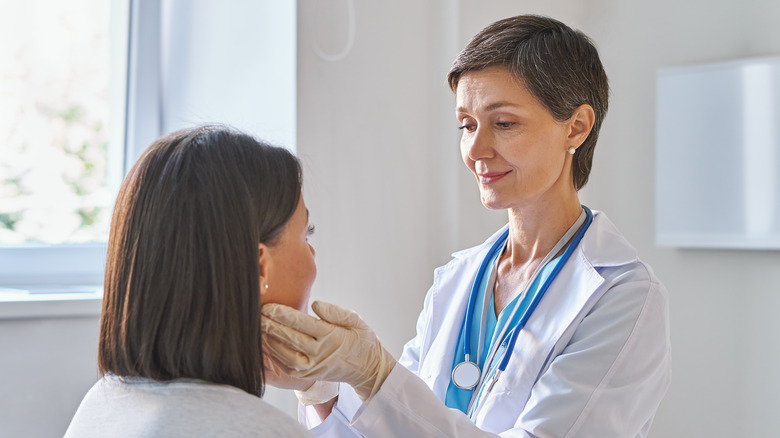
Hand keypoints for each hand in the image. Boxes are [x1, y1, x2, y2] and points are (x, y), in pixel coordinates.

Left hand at [261, 301, 395, 401]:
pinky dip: (274, 355)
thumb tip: (315, 304)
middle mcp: (320, 353)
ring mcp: (313, 367)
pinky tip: (266, 344)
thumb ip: (336, 312)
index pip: (302, 323)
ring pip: (285, 354)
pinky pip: (286, 366)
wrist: (368, 369)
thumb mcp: (356, 321)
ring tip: (257, 328)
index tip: (269, 306)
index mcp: (332, 336)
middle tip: (256, 314)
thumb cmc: (361, 340)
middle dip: (270, 325)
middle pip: (289, 338)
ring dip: (269, 341)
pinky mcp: (308, 375)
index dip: (282, 314)